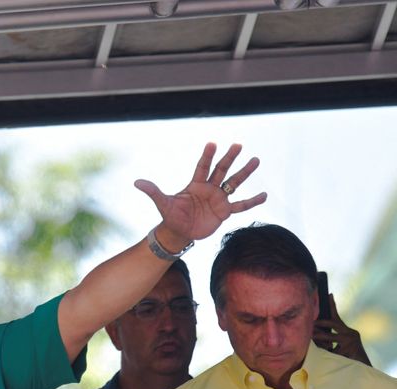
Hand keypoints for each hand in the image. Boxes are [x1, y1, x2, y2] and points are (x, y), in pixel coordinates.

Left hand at [135, 143, 265, 248]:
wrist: (179, 232)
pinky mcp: (224, 212)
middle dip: (229, 158)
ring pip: (234, 183)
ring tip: (256, 160)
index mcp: (195, 184)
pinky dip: (252, 202)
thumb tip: (136, 182)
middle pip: (221, 170)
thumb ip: (153, 192)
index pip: (202, 167)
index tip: (212, 143)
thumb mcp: (162, 203)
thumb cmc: (171, 216)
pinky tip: (265, 195)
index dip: (206, 156)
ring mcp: (218, 199)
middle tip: (238, 145)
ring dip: (244, 173)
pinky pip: (241, 206)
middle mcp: (209, 189)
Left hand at [313, 293, 370, 365]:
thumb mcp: (339, 346)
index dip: (332, 306)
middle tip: (310, 323)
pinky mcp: (350, 350)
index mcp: (348, 331)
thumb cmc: (349, 357)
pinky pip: (333, 352)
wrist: (364, 368)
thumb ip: (329, 340)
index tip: (329, 295)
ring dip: (320, 340)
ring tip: (313, 339)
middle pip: (333, 324)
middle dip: (320, 323)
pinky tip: (329, 358)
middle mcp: (351, 334)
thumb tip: (313, 336)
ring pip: (330, 338)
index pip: (337, 317)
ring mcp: (351, 342)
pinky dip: (329, 355)